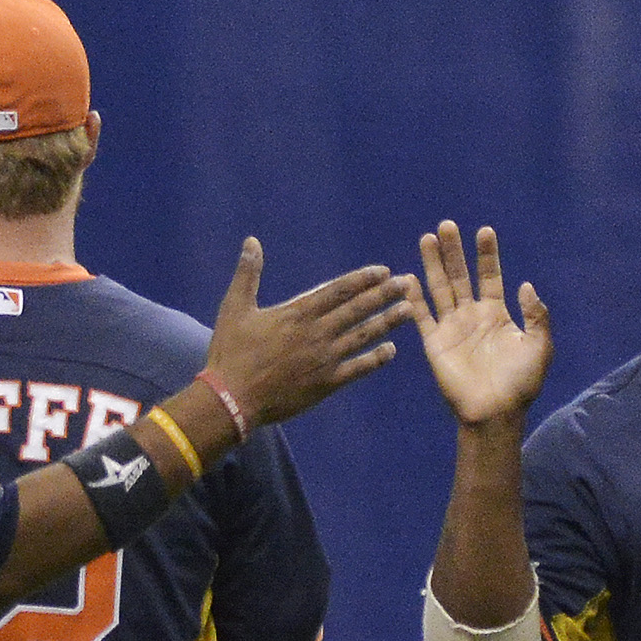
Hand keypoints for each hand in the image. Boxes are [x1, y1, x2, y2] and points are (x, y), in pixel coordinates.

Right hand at [203, 239, 405, 428]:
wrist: (231, 399)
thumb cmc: (230, 353)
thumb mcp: (234, 307)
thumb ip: (248, 274)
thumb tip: (252, 241)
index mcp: (298, 313)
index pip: (338, 290)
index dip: (363, 279)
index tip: (384, 270)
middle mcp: (317, 333)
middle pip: (357, 309)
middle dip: (384, 295)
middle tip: (408, 283)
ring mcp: (324, 359)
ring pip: (363, 336)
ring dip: (388, 322)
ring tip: (410, 310)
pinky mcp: (325, 384)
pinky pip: (357, 369)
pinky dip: (375, 359)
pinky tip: (391, 350)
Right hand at [412, 222, 552, 427]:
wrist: (494, 413)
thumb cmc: (520, 383)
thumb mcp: (540, 346)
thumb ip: (536, 315)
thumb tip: (526, 284)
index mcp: (497, 314)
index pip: (490, 276)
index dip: (487, 255)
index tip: (485, 230)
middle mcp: (472, 316)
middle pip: (460, 275)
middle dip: (454, 251)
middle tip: (448, 225)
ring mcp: (451, 328)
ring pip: (440, 288)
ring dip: (433, 264)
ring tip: (427, 237)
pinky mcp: (434, 343)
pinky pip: (422, 317)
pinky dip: (415, 298)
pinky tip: (408, 278)